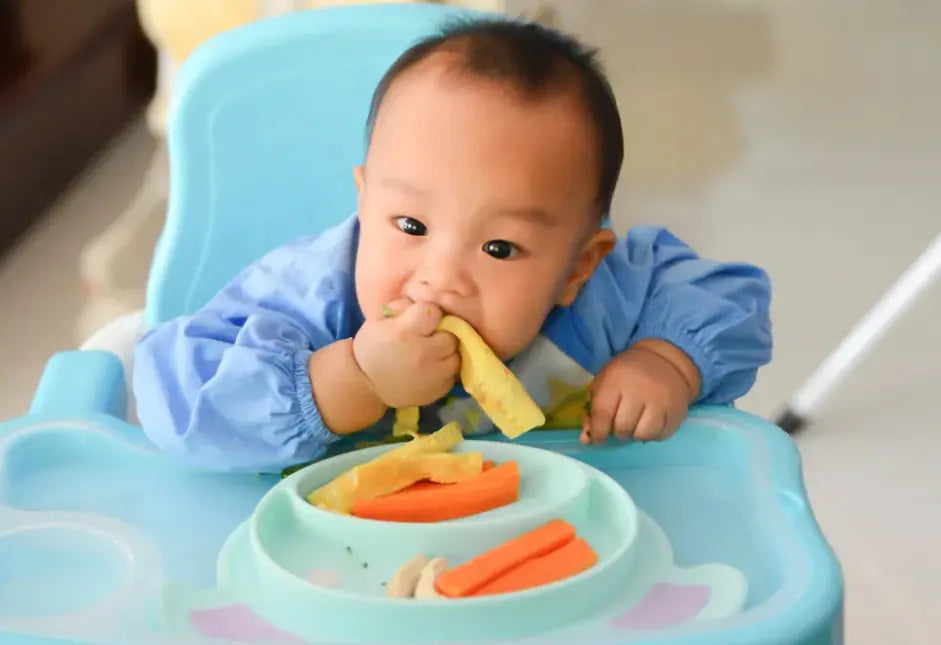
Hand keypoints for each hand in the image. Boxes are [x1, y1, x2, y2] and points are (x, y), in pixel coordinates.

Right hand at [352, 299, 459, 407]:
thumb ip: (402, 306)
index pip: (433, 311)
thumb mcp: (378, 319)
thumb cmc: (372, 347)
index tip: (419, 320)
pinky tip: (431, 368)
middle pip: (450, 334)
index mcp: (405, 333)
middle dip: (440, 333)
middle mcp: (424, 354)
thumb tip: (424, 301)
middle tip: (427, 338)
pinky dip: (445, 369)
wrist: (366, 385)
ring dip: (446, 352)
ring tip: (431, 354)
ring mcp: (434, 375)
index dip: (427, 313)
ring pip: (456, 355)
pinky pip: (454, 374)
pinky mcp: (440, 390)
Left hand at [581, 340, 699, 443]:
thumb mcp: (605, 382)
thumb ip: (593, 409)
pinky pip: (660, 436)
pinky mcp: (677, 411)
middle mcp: (640, 390)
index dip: (598, 431)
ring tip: (634, 423)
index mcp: (617, 380)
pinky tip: (650, 423)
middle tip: (619, 424)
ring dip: (635, 434)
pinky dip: (652, 435)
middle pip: (623, 428)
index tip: (598, 437)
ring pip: (642, 435)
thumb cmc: (628, 373)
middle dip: (617, 431)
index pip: (603, 414)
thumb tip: (586, 439)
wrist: (666, 362)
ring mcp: (661, 402)